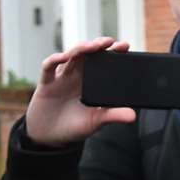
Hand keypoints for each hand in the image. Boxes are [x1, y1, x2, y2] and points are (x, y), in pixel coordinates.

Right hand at [23, 39, 137, 145]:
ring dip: (81, 48)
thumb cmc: (74, 126)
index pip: (103, 61)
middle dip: (98, 45)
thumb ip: (113, 116)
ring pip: (71, 56)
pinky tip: (63, 57)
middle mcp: (77, 75)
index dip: (112, 52)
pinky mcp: (46, 83)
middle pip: (88, 53)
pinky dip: (54, 59)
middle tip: (109, 42)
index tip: (125, 46)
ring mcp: (62, 77)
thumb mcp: (96, 121)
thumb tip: (133, 116)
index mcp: (91, 81)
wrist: (51, 137)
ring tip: (92, 46)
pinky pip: (48, 67)